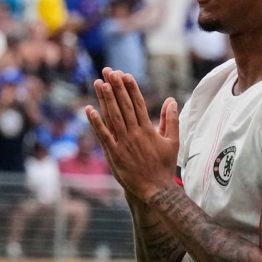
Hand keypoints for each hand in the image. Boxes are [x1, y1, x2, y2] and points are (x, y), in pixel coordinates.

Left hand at [85, 68, 178, 201]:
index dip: (130, 88)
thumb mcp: (172, 141)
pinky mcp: (113, 154)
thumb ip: (170, 120)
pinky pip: (103, 135)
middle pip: (124, 106)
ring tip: (99, 83)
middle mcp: (135, 133)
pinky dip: (96, 122)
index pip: (138, 103)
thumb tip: (171, 100)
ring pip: (113, 117)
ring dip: (105, 99)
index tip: (124, 74)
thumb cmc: (164, 166)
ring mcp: (123, 143)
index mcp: (148, 129)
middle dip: (116, 87)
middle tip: (109, 71)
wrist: (155, 190)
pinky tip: (89, 109)